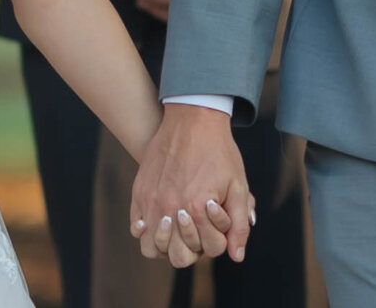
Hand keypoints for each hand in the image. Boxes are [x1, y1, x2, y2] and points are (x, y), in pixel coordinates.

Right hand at [130, 103, 253, 267]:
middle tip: (197, 232)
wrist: (192, 119)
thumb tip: (236, 256)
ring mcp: (151, 201)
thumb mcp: (238, 186)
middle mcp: (171, 209)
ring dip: (166, 246)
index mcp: (197, 208)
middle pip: (178, 258)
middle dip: (192, 250)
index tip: (217, 225)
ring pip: (150, 248)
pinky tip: (160, 218)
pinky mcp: (139, 192)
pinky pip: (136, 228)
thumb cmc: (218, 152)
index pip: (208, 249)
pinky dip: (147, 231)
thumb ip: (239, 224)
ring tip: (177, 230)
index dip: (218, 241)